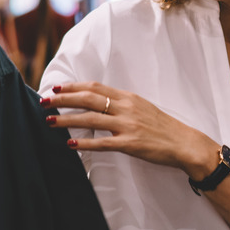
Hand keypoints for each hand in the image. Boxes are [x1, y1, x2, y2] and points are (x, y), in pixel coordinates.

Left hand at [42, 81, 219, 178]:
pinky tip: (69, 143)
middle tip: (45, 101)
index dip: (73, 86)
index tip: (56, 87)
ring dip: (67, 119)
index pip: (95, 86)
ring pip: (91, 119)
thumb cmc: (162, 126)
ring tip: (50, 121)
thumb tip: (97, 102)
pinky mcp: (130, 143)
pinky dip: (84, 143)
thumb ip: (121, 103)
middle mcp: (126, 107)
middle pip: (88, 98)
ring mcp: (128, 125)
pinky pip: (102, 143)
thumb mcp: (142, 107)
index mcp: (128, 97)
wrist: (184, 142)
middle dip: (63, 99)